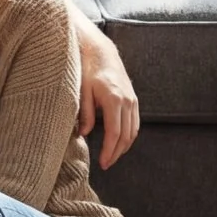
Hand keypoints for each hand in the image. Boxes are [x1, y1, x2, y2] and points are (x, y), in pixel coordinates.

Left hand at [74, 18, 139, 168]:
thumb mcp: (81, 91)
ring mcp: (132, 99)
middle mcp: (127, 100)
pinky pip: (135, 122)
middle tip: (106, 164)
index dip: (109, 151)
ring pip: (133, 130)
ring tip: (112, 157)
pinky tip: (119, 142)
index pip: (114, 133)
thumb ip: (85, 113)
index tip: (103, 163)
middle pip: (126, 135)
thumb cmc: (87, 70)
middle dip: (117, 153)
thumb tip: (84, 134)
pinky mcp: (133, 98)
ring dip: (124, 146)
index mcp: (113, 99)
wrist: (101, 52)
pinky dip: (129, 135)